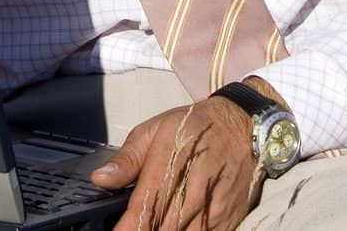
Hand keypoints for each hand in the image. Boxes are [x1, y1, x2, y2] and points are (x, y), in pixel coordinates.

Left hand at [91, 96, 261, 230]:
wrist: (245, 126)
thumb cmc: (195, 127)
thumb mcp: (156, 130)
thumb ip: (127, 159)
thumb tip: (100, 179)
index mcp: (168, 168)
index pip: (141, 211)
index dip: (126, 228)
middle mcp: (191, 194)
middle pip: (160, 230)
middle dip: (143, 230)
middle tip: (134, 225)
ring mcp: (211, 211)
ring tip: (154, 224)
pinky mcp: (227, 221)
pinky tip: (178, 226)